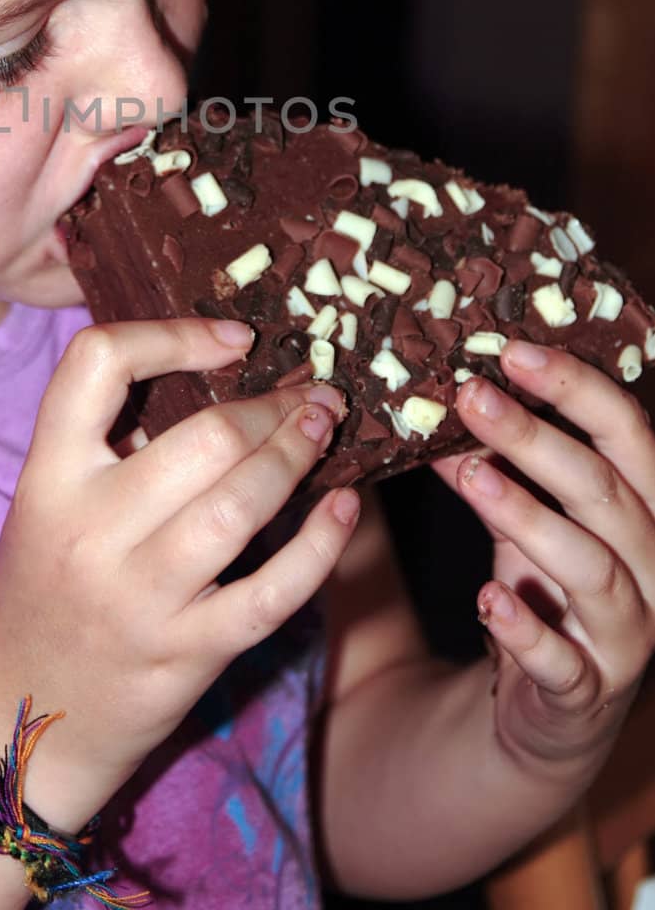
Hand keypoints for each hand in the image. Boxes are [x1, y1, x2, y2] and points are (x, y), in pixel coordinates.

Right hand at [0, 317, 358, 827]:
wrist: (20, 724)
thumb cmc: (44, 595)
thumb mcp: (47, 508)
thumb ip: (107, 447)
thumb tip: (215, 373)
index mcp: (48, 478)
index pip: (96, 364)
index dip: (173, 333)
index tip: (235, 337)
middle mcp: (88, 530)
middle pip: (201, 438)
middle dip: (271, 407)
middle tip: (311, 394)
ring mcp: (139, 598)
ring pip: (240, 506)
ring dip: (296, 456)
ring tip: (325, 428)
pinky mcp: (185, 654)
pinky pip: (271, 591)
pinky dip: (320, 545)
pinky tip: (344, 508)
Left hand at [430, 340, 654, 774]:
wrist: (551, 712)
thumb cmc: (543, 589)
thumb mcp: (519, 516)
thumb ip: (488, 462)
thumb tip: (429, 393)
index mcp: (643, 509)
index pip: (629, 434)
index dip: (577, 388)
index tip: (511, 350)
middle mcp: (651, 568)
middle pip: (607, 492)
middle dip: (537, 438)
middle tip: (470, 396)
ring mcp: (626, 636)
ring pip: (592, 568)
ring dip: (528, 516)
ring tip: (467, 475)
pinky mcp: (586, 695)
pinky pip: (564, 663)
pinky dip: (526, 632)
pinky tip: (487, 598)